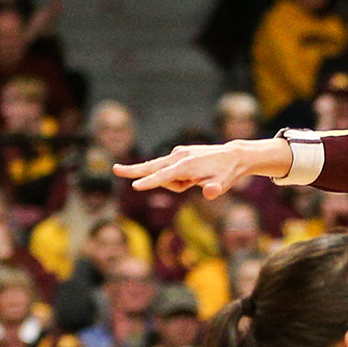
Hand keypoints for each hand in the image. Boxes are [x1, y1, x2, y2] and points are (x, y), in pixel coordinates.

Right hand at [117, 138, 285, 200]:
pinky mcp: (179, 154)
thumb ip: (215, 190)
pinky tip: (193, 177)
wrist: (233, 156)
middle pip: (151, 166)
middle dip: (134, 170)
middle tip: (114, 170)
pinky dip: (177, 178)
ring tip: (195, 183)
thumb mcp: (223, 184)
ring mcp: (178, 153)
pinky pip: (170, 170)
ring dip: (174, 183)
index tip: (136, 186)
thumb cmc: (227, 173)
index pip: (163, 176)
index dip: (150, 182)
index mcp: (186, 165)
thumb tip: (211, 193)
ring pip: (164, 172)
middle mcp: (179, 156)